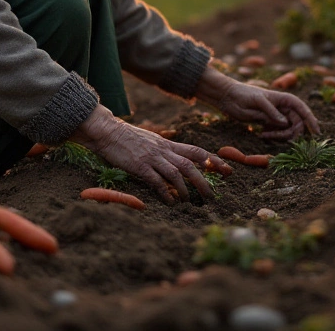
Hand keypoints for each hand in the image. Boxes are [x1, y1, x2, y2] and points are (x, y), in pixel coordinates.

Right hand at [68, 106, 231, 203]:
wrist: (107, 131)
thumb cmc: (127, 138)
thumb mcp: (151, 141)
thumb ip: (164, 150)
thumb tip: (177, 163)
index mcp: (167, 144)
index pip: (196, 151)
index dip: (213, 160)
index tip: (227, 170)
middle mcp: (163, 150)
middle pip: (190, 165)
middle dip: (203, 181)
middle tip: (211, 196)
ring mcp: (152, 158)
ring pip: (176, 173)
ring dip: (185, 189)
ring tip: (190, 201)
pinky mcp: (139, 166)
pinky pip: (157, 181)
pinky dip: (166, 193)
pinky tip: (170, 203)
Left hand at [194, 67, 319, 139]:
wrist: (227, 97)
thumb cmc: (242, 94)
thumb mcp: (257, 101)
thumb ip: (271, 111)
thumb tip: (286, 123)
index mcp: (283, 99)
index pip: (302, 108)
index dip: (311, 119)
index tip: (317, 132)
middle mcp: (282, 108)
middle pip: (296, 123)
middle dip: (289, 133)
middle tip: (272, 136)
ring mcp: (276, 117)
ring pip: (287, 131)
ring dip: (279, 137)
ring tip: (264, 135)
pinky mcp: (268, 124)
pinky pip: (277, 134)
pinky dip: (273, 138)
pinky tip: (262, 135)